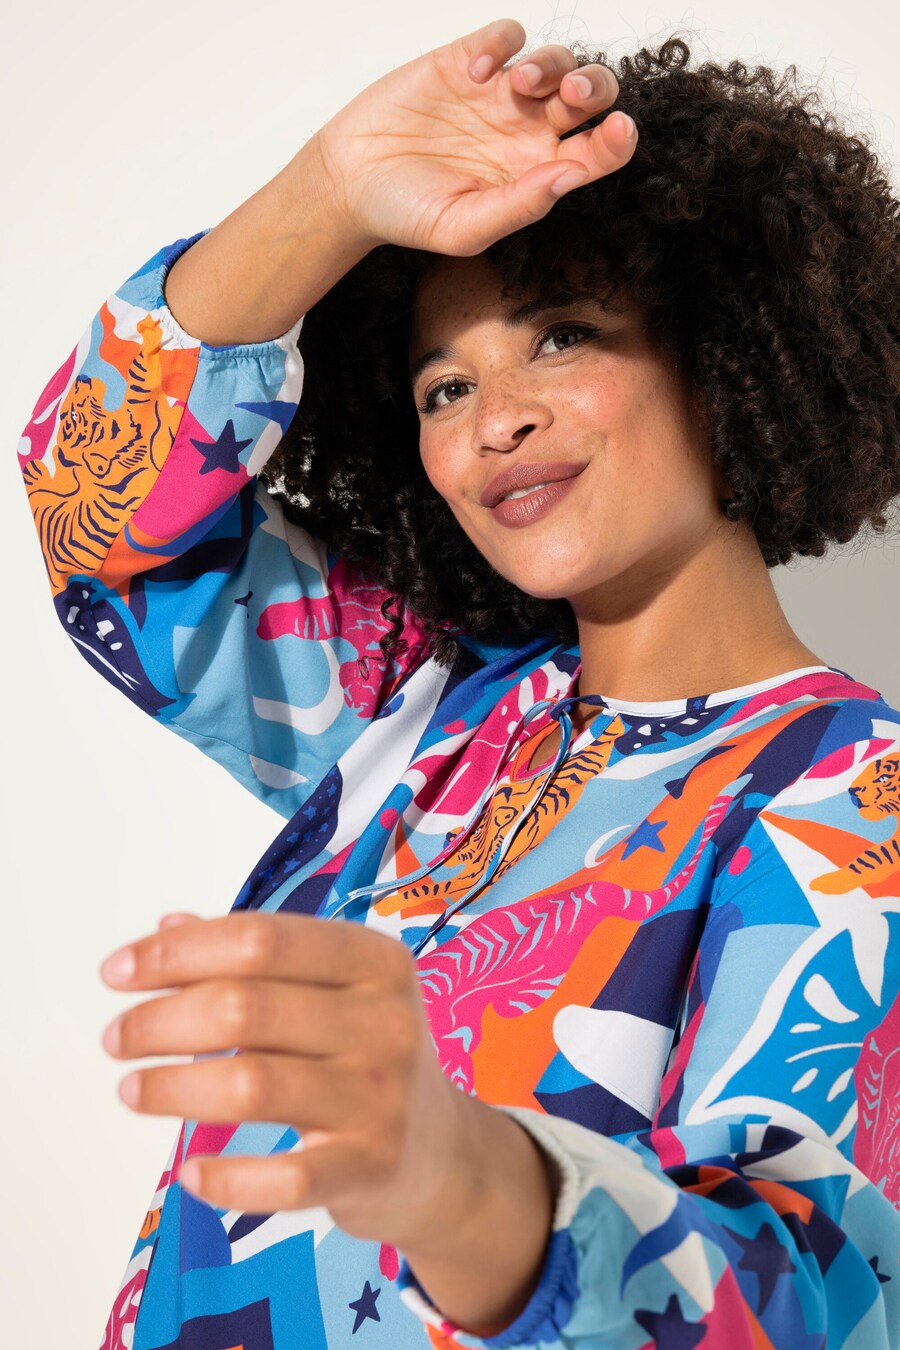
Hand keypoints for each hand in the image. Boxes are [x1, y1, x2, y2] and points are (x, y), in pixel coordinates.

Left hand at [99, 910, 487, 1253]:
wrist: (445, 1153)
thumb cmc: (370, 1056)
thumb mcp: (333, 992)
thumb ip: (255, 958)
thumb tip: (165, 927)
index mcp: (374, 959)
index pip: (260, 938)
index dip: (178, 952)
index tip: (117, 971)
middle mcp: (385, 1020)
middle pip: (247, 1008)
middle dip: (161, 1021)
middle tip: (117, 1038)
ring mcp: (381, 1096)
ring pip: (252, 1086)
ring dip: (172, 1089)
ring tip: (132, 1090)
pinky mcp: (371, 1166)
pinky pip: (284, 1178)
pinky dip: (226, 1177)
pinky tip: (190, 1173)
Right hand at [309, 16, 636, 256]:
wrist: (350, 183)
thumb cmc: (408, 214)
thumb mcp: (463, 227)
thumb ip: (518, 207)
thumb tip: (570, 178)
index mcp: (539, 173)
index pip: (597, 152)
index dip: (617, 140)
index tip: (618, 131)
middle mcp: (528, 130)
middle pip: (590, 96)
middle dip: (595, 89)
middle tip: (572, 98)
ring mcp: (499, 94)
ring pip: (556, 61)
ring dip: (552, 65)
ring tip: (517, 85)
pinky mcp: (467, 60)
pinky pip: (504, 37)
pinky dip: (498, 45)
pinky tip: (471, 75)